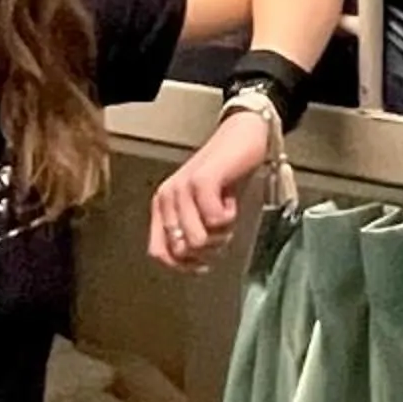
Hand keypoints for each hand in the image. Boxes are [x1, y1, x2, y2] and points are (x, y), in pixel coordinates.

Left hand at [147, 110, 276, 269]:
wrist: (243, 136)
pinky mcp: (202, 180)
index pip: (160, 253)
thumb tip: (193, 266)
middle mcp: (167, 197)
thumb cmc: (226, 176)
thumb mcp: (203, 210)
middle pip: (183, 250)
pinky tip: (231, 200)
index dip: (184, 266)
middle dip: (209, 248)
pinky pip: (215, 221)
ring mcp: (182, 188)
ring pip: (198, 240)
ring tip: (227, 212)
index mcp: (162, 206)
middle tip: (223, 228)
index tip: (205, 264)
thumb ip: (192, 233)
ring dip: (222, 233)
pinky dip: (230, 217)